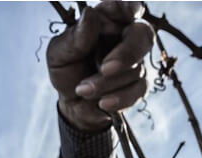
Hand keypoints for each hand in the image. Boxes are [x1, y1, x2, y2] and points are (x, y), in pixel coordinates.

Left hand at [47, 0, 154, 131]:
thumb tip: (90, 14)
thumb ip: (75, 37)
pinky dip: (119, 98)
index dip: (130, 6)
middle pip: (142, 34)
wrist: (72, 104)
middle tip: (106, 69)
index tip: (132, 11)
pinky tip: (102, 102)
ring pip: (136, 68)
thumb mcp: (59, 54)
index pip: (122, 7)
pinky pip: (138, 89)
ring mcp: (135, 61)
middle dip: (127, 53)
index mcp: (105, 20)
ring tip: (83, 89)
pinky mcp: (139, 84)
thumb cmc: (66, 71)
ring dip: (107, 83)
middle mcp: (124, 36)